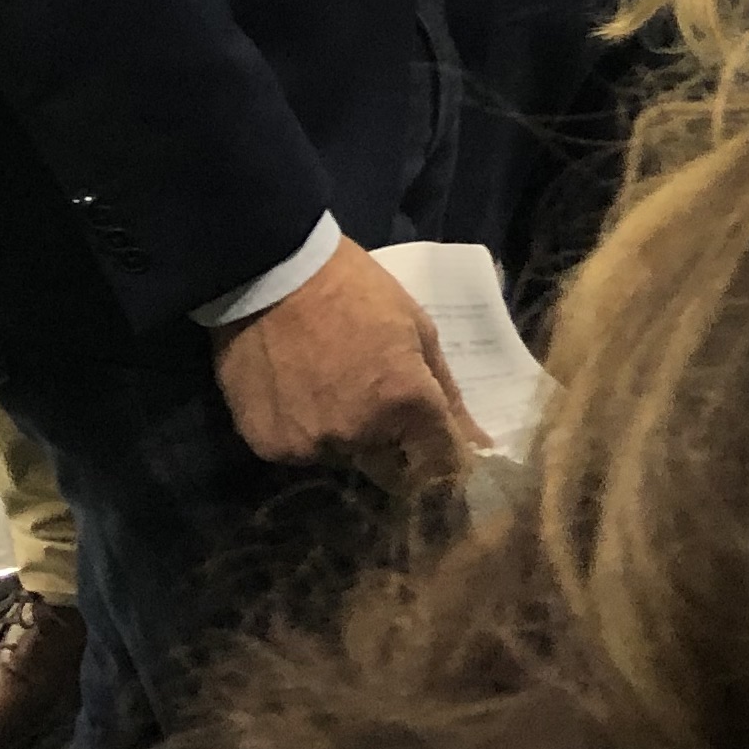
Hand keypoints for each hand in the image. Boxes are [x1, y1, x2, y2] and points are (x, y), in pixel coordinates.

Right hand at [212, 235, 482, 490]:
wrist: (270, 274)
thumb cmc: (356, 292)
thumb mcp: (418, 330)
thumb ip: (449, 397)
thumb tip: (479, 447)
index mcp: (405, 403)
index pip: (443, 467)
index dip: (450, 464)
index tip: (447, 453)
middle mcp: (360, 436)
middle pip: (393, 474)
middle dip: (398, 453)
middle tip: (384, 408)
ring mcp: (311, 446)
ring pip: (346, 462)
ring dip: (350, 440)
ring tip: (335, 389)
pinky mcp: (269, 447)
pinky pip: (302, 453)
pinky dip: (307, 433)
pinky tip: (300, 393)